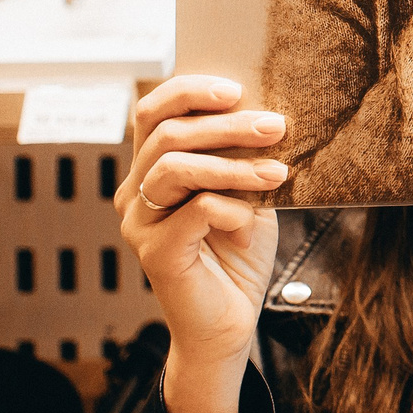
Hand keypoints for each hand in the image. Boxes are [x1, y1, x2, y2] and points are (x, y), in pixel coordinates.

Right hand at [117, 76, 288, 412]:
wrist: (230, 324)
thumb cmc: (236, 256)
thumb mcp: (245, 193)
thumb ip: (241, 157)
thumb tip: (269, 113)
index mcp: (150, 171)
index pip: (152, 112)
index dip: (188, 90)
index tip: (236, 88)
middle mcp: (134, 194)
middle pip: (167, 135)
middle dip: (227, 125)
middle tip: (275, 126)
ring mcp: (139, 224)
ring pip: (176, 167)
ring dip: (234, 164)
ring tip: (278, 171)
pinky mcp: (155, 253)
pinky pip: (196, 211)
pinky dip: (233, 209)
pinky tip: (252, 223)